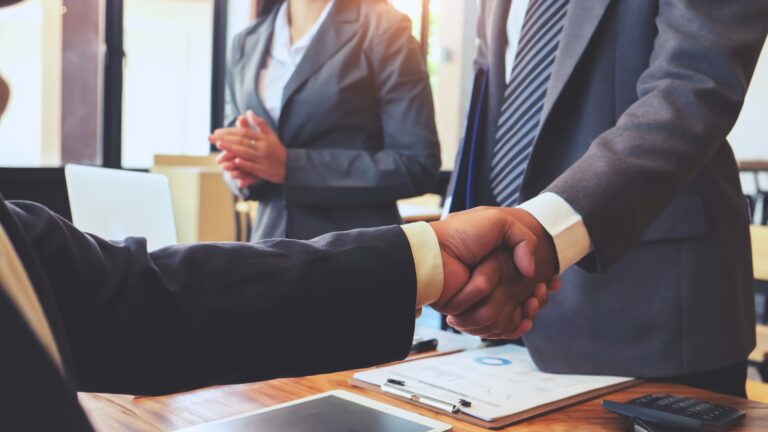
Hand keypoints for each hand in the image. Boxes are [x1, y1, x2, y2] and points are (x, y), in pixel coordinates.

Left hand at [209, 111, 286, 183]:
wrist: (292, 167)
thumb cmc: (278, 151)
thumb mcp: (271, 135)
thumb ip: (260, 124)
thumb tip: (248, 112)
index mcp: (263, 138)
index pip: (244, 132)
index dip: (230, 131)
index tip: (216, 132)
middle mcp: (262, 147)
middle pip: (242, 141)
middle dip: (226, 138)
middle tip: (211, 137)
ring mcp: (263, 159)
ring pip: (245, 152)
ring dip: (232, 148)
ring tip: (219, 145)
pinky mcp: (264, 170)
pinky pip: (253, 167)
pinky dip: (245, 164)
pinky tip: (235, 161)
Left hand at [435, 208, 558, 338]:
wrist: (436, 254)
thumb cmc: (462, 234)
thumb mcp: (499, 221)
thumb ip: (523, 238)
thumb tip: (531, 272)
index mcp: (497, 258)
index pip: (527, 277)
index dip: (543, 282)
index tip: (553, 284)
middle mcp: (491, 278)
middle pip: (523, 297)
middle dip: (537, 297)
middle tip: (543, 293)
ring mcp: (482, 297)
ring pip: (513, 312)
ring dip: (528, 310)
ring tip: (532, 304)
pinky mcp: (473, 312)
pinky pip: (498, 325)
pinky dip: (512, 324)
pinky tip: (524, 317)